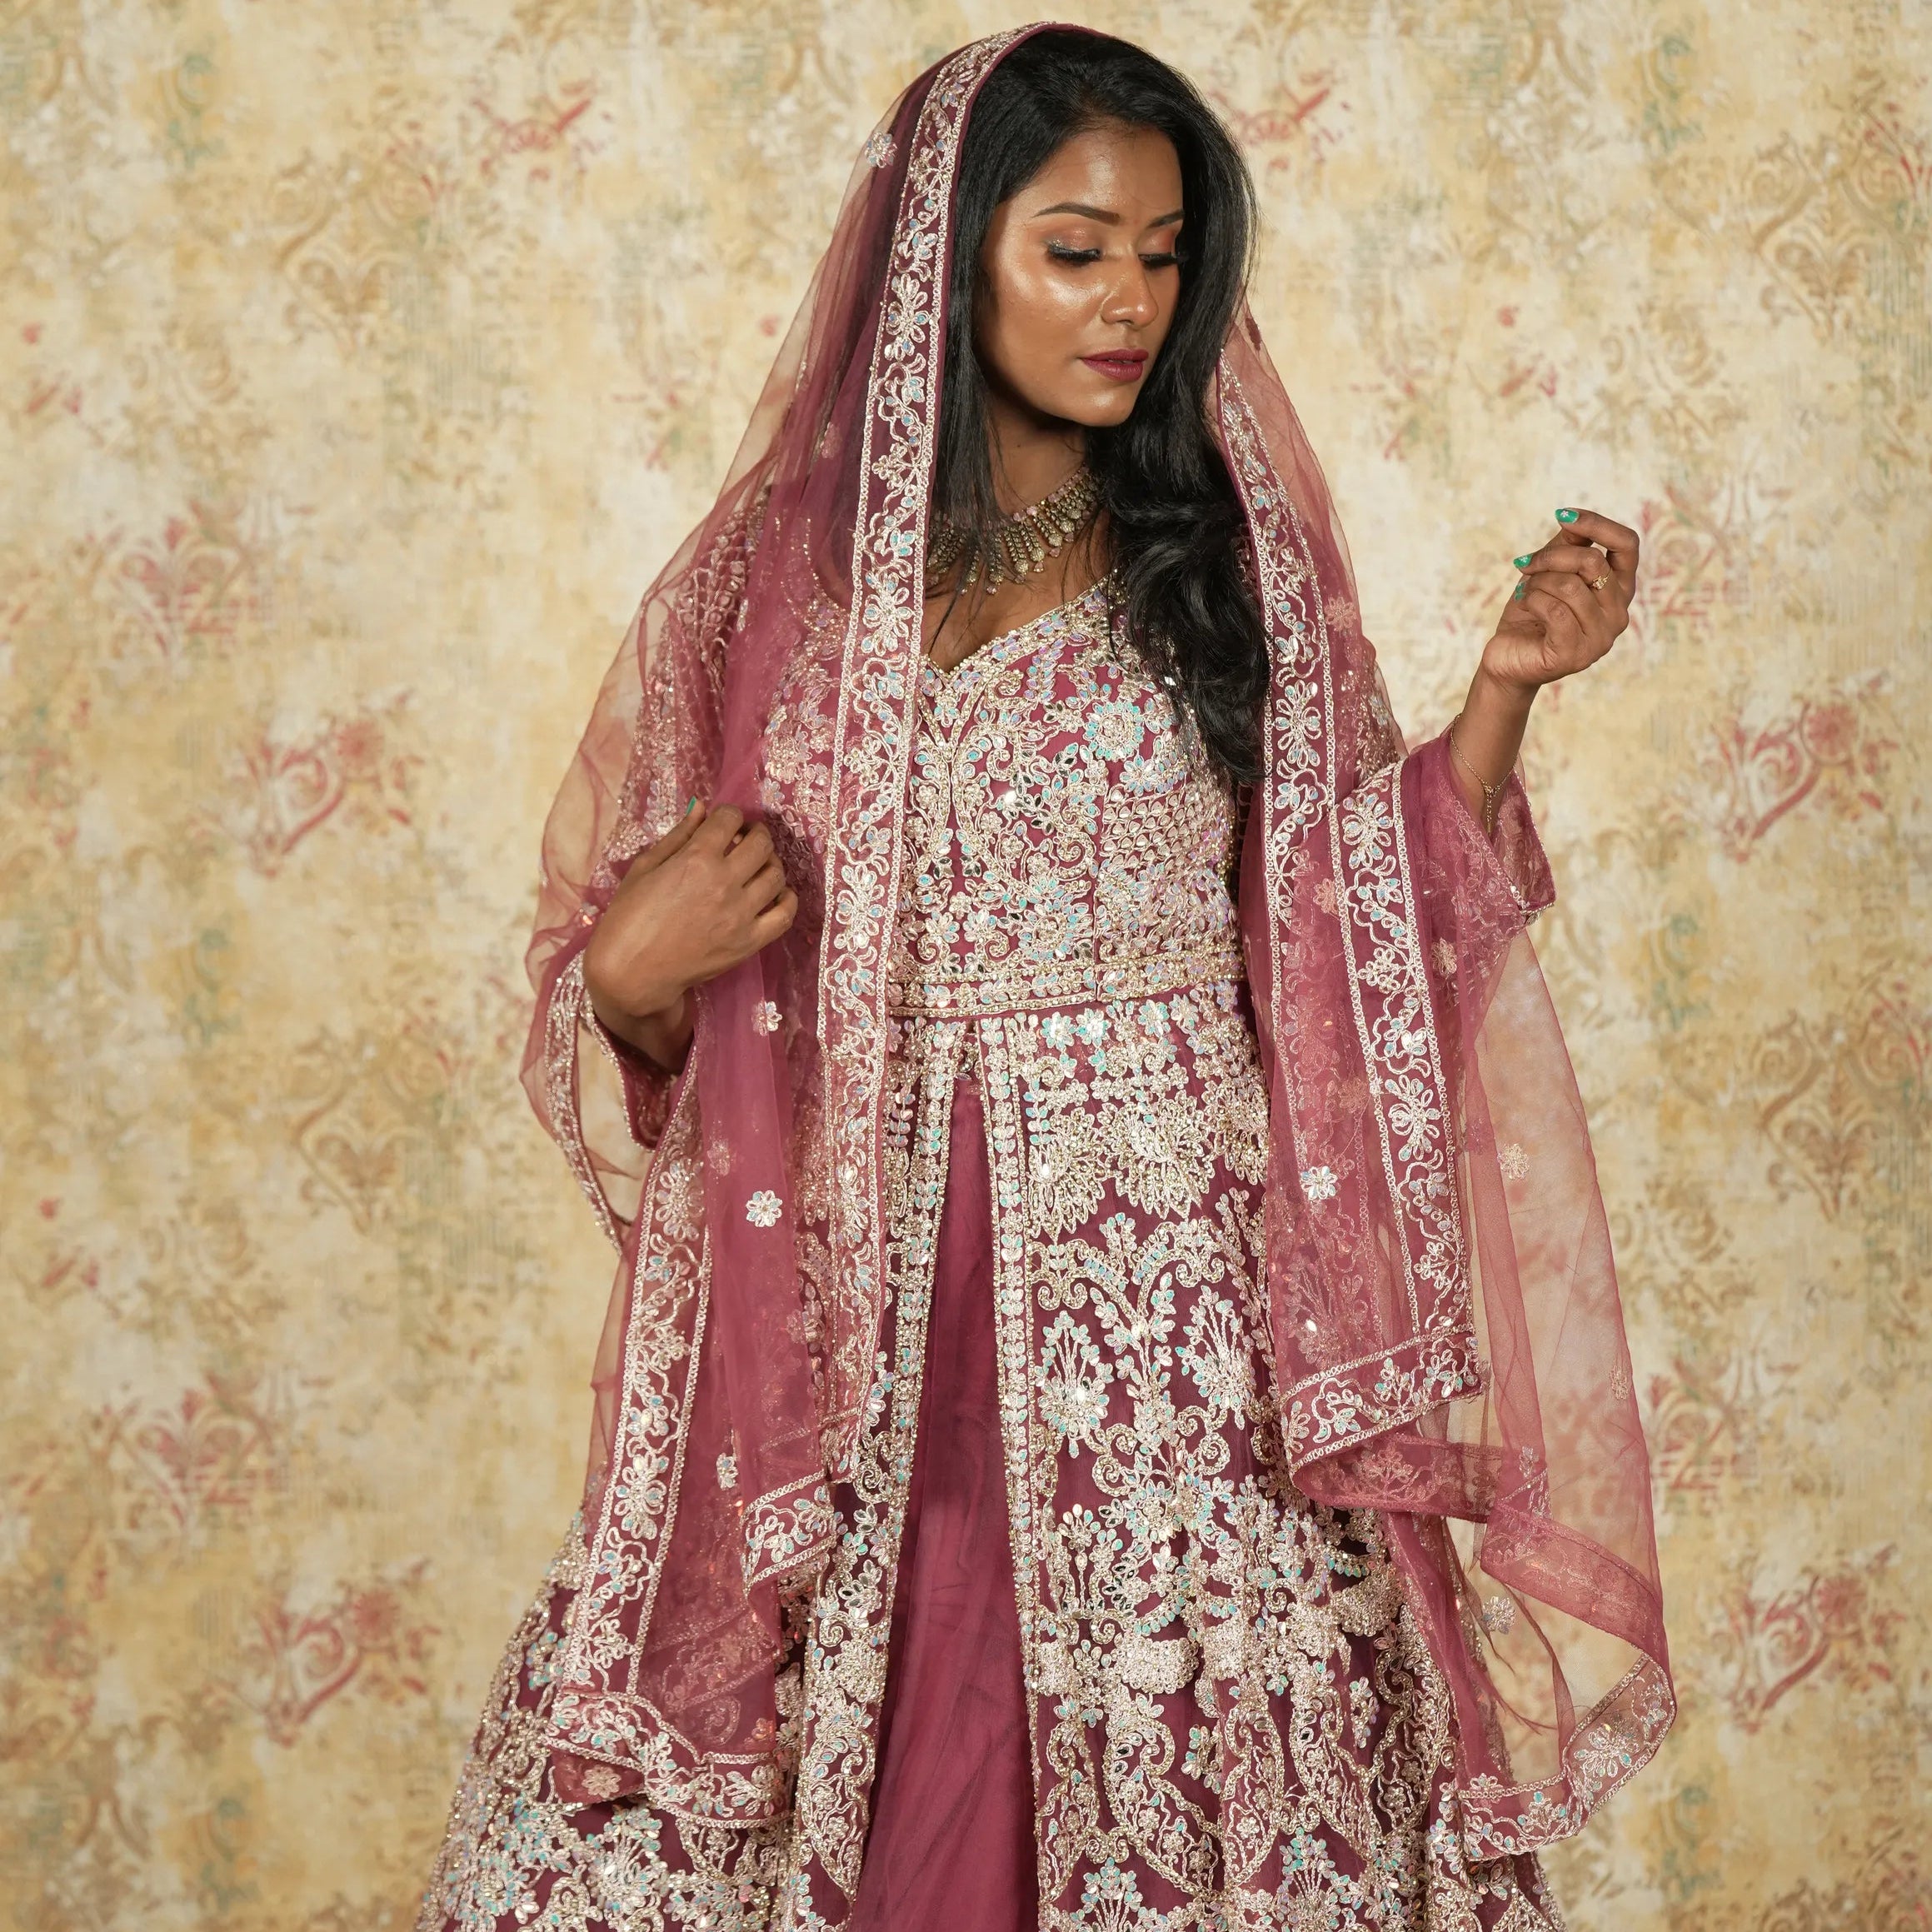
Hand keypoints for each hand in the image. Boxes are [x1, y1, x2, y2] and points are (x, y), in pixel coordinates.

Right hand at [583, 801, 796, 1067]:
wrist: (632, 971)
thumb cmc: (629, 917)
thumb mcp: (645, 867)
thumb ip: (678, 836)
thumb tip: (701, 808)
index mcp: (696, 859)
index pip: (729, 819)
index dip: (728, 815)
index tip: (723, 823)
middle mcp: (725, 882)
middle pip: (761, 844)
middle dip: (755, 834)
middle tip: (744, 841)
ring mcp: (741, 914)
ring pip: (776, 875)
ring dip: (770, 864)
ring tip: (757, 867)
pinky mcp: (750, 942)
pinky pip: (785, 915)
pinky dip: (787, 899)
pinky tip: (776, 895)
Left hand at [1480, 507, 1637, 698]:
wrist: (1508, 657)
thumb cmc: (1532, 612)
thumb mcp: (1549, 572)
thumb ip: (1567, 546)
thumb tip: (1570, 518)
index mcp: (1620, 589)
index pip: (1627, 545)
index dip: (1597, 524)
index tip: (1562, 515)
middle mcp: (1619, 614)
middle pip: (1592, 562)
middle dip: (1551, 556)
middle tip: (1525, 564)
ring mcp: (1601, 637)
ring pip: (1570, 586)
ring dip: (1537, 583)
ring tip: (1526, 592)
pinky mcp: (1576, 654)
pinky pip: (1554, 610)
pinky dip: (1531, 600)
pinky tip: (1524, 605)